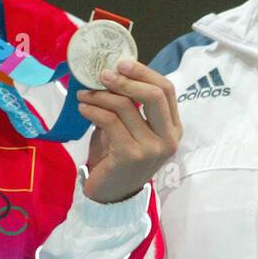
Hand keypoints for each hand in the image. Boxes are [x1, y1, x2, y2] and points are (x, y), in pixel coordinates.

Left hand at [76, 59, 181, 203]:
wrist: (112, 195)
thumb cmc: (120, 157)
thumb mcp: (133, 129)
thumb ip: (133, 106)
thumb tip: (114, 72)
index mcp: (173, 128)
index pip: (166, 90)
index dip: (144, 73)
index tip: (121, 63)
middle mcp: (169, 139)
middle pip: (154, 95)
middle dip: (126, 80)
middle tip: (103, 74)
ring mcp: (152, 149)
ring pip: (126, 106)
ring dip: (100, 95)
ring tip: (84, 94)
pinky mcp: (131, 155)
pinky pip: (110, 121)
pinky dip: (93, 110)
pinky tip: (83, 108)